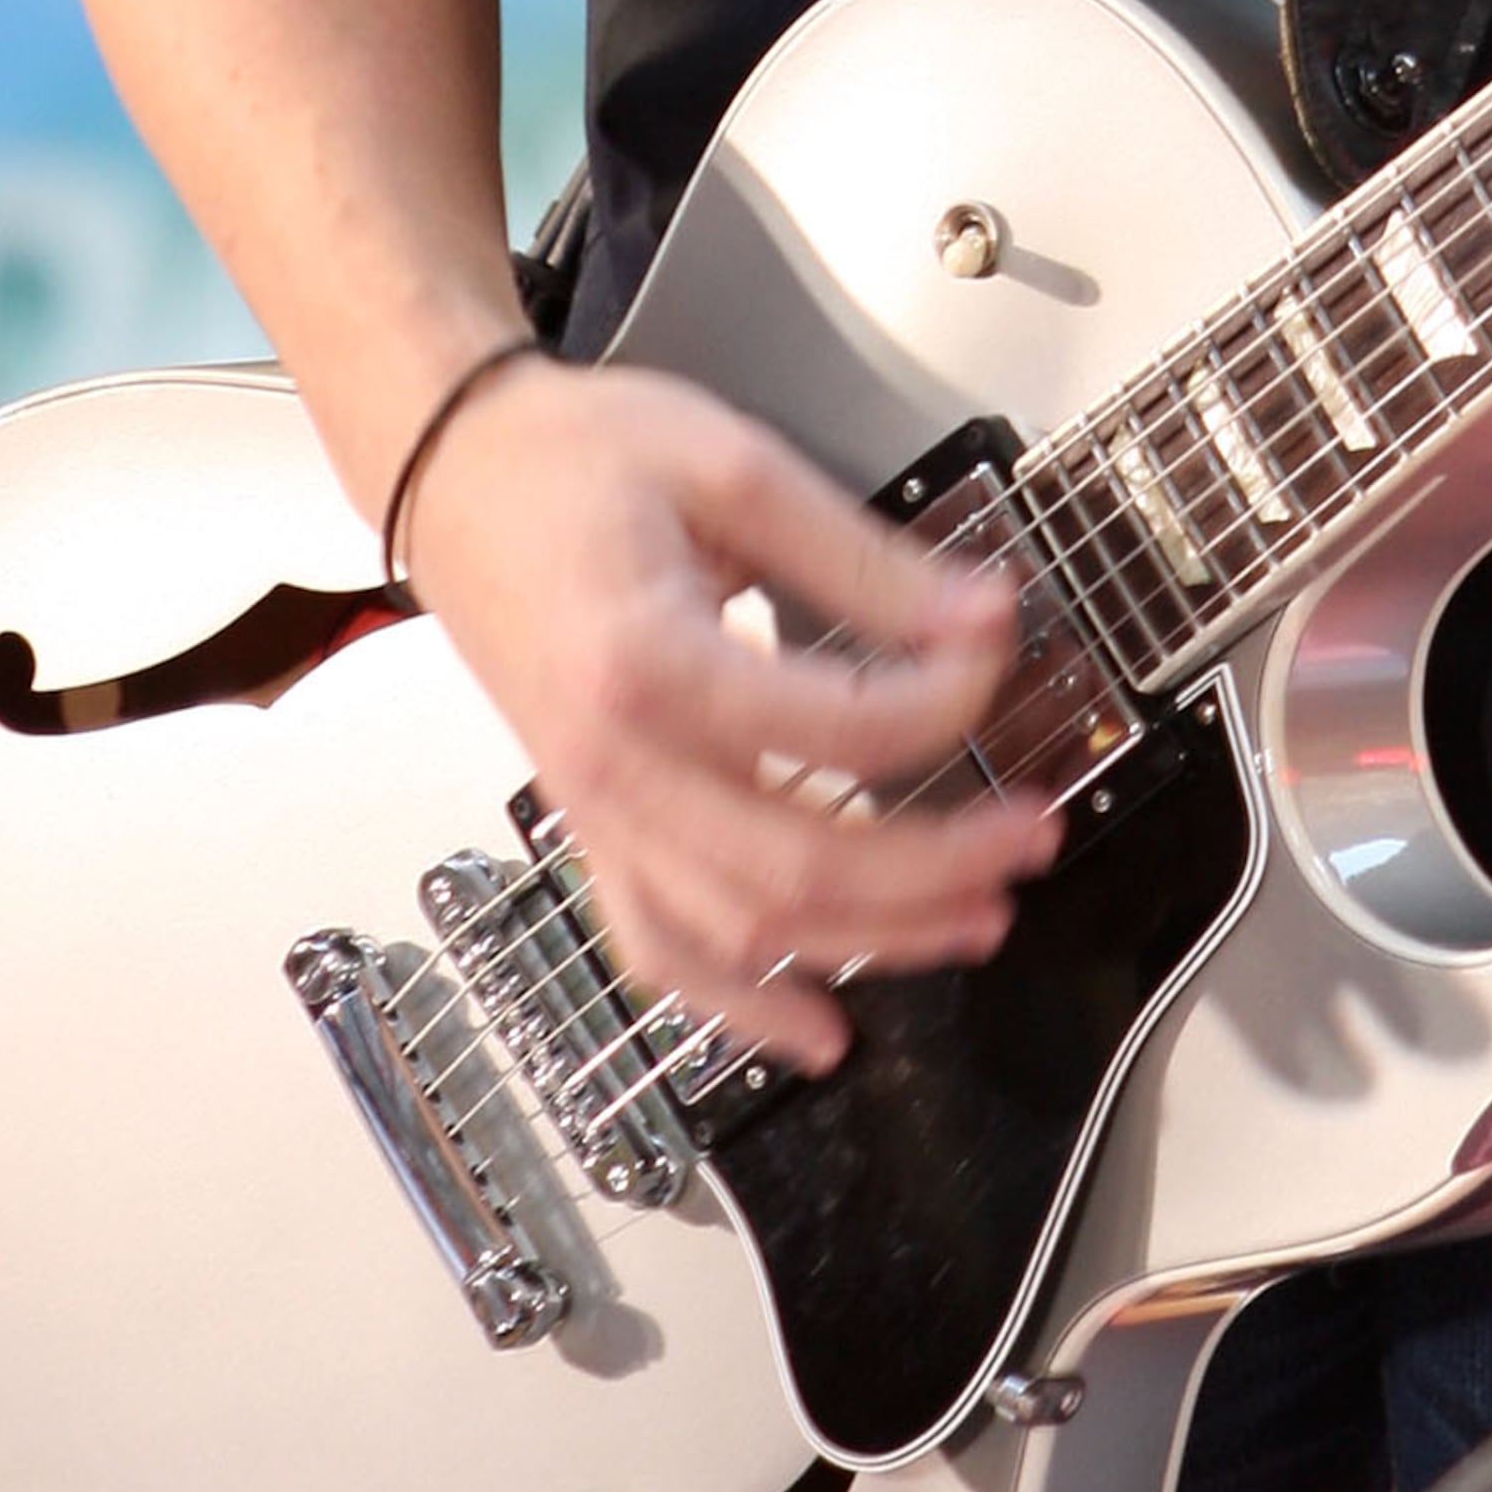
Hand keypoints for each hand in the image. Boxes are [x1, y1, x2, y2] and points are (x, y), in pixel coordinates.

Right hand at [395, 351, 1065, 1073]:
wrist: (457, 476)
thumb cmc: (575, 459)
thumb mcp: (733, 469)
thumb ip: (862, 558)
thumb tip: (978, 614)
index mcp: (648, 666)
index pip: (838, 728)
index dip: (945, 701)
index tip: (994, 647)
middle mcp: (616, 766)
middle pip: (797, 867)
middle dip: (937, 867)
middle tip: (1035, 835)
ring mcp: (599, 812)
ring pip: (743, 930)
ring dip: (871, 943)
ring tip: (976, 921)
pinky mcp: (594, 826)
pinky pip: (660, 948)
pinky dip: (741, 1006)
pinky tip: (821, 1032)